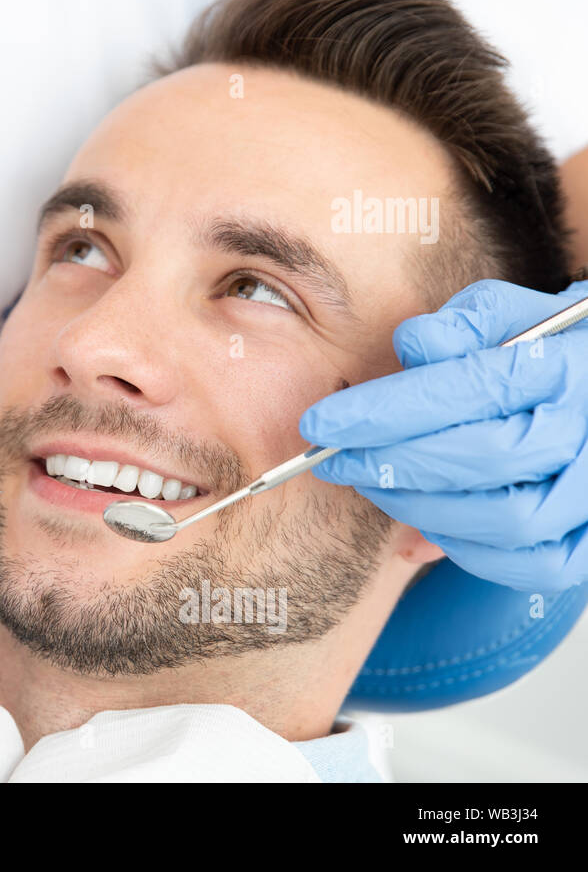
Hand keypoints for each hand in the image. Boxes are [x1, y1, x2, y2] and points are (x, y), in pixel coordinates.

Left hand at [300, 278, 587, 592]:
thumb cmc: (542, 351)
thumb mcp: (506, 316)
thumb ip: (457, 326)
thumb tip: (412, 345)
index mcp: (565, 367)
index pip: (466, 390)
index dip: (383, 411)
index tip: (319, 425)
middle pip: (483, 459)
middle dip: (392, 463)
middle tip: (335, 460)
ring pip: (506, 520)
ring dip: (422, 507)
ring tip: (374, 485)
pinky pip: (531, 565)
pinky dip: (467, 549)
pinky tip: (422, 521)